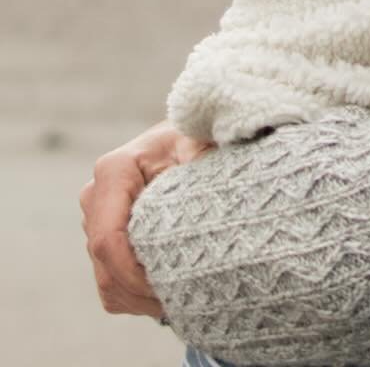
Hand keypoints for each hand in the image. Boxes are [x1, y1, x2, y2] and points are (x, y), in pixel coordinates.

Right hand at [80, 120, 211, 316]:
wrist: (188, 140)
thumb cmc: (198, 138)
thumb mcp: (204, 143)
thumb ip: (203, 161)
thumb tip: (206, 188)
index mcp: (114, 171)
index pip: (109, 239)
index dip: (133, 273)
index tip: (170, 286)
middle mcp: (96, 196)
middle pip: (106, 265)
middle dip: (141, 290)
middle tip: (184, 297)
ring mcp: (95, 221)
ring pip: (106, 280)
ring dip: (140, 299)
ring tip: (181, 296)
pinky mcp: (102, 241)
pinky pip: (110, 285)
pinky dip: (136, 298)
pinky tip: (168, 290)